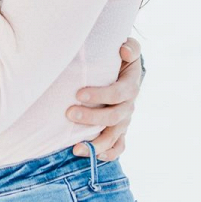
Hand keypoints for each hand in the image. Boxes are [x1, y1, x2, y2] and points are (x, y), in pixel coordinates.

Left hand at [67, 37, 142, 160]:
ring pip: (114, 136)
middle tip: (69, 113)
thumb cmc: (119, 57)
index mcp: (131, 85)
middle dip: (91, 117)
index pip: (119, 93)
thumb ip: (130, 46)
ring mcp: (125, 120)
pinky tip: (90, 155)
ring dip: (96, 144)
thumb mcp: (128, 48)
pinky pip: (118, 147)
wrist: (124, 71)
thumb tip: (124, 50)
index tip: (78, 94)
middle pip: (114, 117)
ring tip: (75, 148)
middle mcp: (129, 105)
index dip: (101, 95)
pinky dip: (107, 154)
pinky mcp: (120, 130)